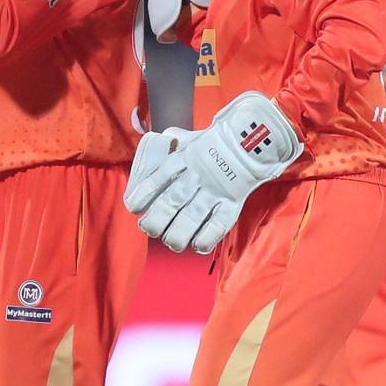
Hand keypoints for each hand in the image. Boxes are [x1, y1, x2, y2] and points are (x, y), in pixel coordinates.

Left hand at [123, 92, 303, 253]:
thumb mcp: (190, 139)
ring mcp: (215, 190)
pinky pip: (219, 224)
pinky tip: (197, 246)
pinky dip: (206, 238)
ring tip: (171, 242)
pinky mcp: (232, 201)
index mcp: (183, 158)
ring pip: (192, 217)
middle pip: (171, 202)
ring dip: (177, 235)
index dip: (142, 195)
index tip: (134, 207)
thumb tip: (159, 143)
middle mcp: (196, 176)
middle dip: (156, 220)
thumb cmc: (216, 142)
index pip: (157, 178)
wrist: (252, 139)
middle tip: (149, 229)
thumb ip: (173, 144)